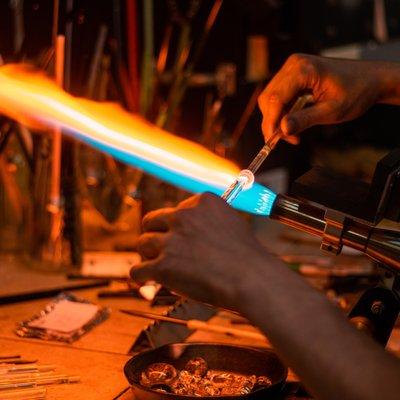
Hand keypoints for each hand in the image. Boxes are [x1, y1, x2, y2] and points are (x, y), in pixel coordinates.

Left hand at [131, 193, 268, 309]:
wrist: (252, 279)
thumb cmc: (246, 256)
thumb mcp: (230, 223)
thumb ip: (207, 220)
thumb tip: (190, 228)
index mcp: (201, 202)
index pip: (174, 211)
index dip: (173, 227)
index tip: (177, 238)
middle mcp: (184, 216)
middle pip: (151, 222)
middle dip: (155, 236)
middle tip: (161, 250)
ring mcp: (172, 240)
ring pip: (143, 244)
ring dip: (148, 256)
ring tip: (159, 267)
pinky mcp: (164, 265)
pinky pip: (138, 269)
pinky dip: (140, 276)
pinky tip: (146, 280)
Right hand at [258, 54, 385, 142]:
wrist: (370, 79)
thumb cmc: (356, 91)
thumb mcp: (332, 111)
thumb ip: (305, 119)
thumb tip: (283, 129)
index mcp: (303, 70)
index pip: (275, 98)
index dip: (270, 122)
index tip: (272, 141)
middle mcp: (294, 65)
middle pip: (269, 98)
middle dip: (273, 122)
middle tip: (288, 139)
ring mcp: (293, 68)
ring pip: (271, 99)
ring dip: (277, 119)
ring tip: (294, 133)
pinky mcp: (293, 75)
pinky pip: (279, 97)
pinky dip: (283, 113)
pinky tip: (294, 122)